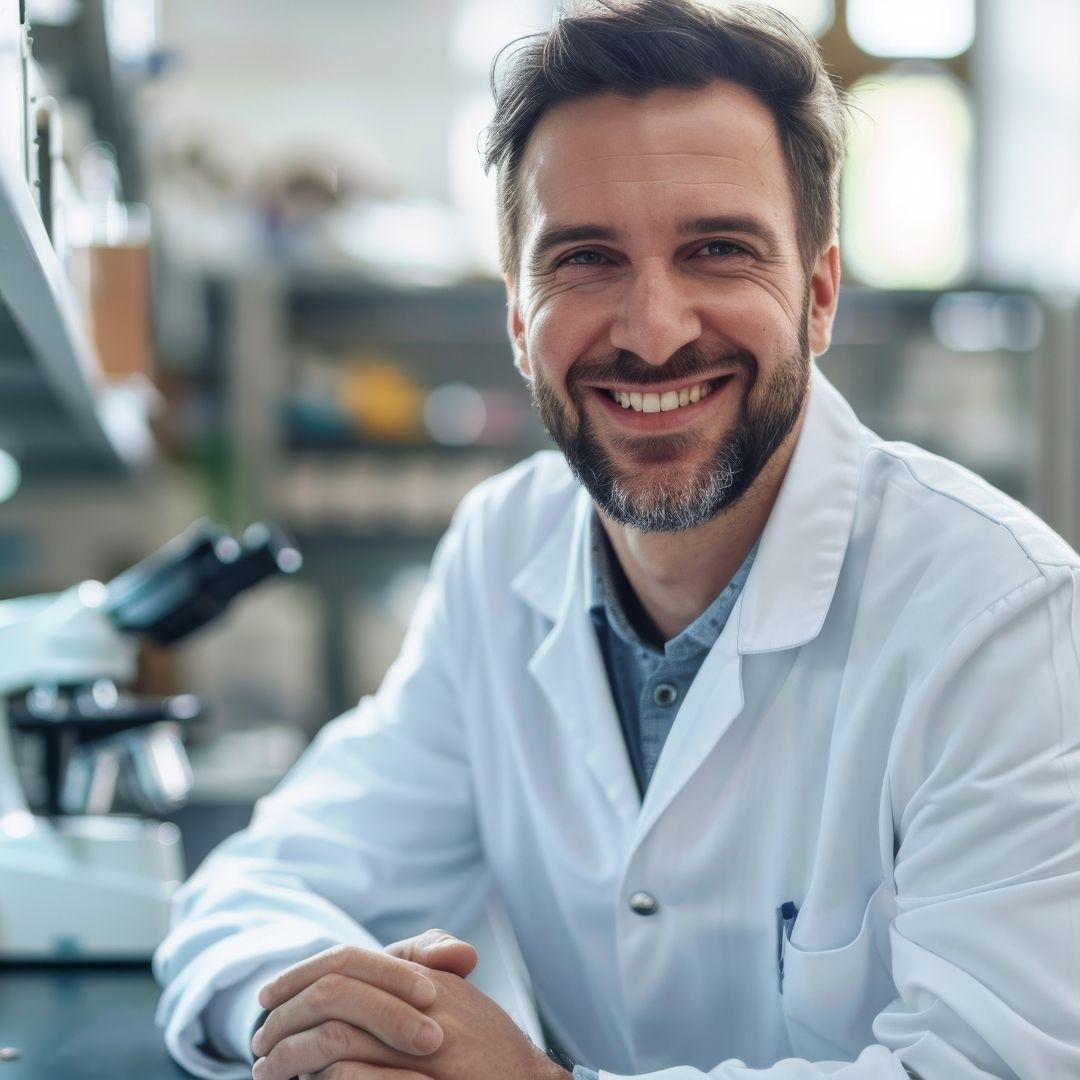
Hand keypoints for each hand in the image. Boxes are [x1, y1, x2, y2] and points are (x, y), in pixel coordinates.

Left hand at [251, 931, 564, 1079]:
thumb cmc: (483, 1042)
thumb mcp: (452, 993)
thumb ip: (415, 964)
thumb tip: (352, 967)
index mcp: (421, 978)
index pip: (346, 961)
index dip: (298, 975)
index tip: (266, 996)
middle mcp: (420, 1007)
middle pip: (331, 998)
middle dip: (284, 1020)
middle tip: (259, 1043)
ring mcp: (421, 1053)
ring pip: (334, 1044)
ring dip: (292, 1057)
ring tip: (269, 1071)